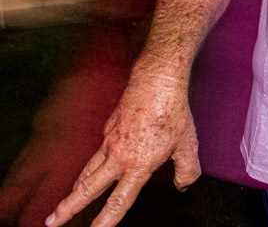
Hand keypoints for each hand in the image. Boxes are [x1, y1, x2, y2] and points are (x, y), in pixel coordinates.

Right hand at [45, 63, 200, 226]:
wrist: (156, 82)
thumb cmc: (173, 112)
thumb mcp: (188, 146)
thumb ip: (187, 171)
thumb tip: (183, 185)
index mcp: (139, 164)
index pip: (119, 199)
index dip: (106, 219)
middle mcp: (119, 156)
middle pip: (88, 187)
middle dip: (69, 206)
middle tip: (52, 221)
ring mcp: (110, 141)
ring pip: (88, 170)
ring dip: (74, 189)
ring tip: (64, 204)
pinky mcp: (108, 129)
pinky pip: (96, 154)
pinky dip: (90, 167)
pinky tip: (92, 172)